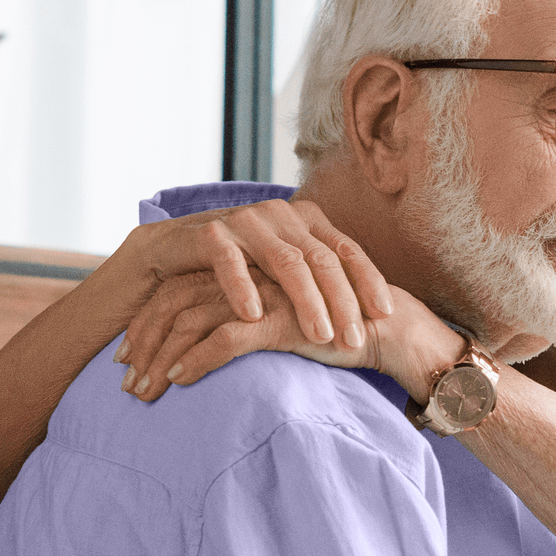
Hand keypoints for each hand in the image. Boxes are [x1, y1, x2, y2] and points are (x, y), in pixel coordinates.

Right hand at [111, 197, 391, 358]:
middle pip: (322, 260)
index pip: (347, 250)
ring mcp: (246, 222)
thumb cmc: (237, 268)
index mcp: (306, 221)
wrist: (170, 253)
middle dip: (342, 302)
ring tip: (320, 336)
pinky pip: (229, 262)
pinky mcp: (209, 234)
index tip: (385, 314)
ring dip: (305, 301)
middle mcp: (281, 216)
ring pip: (286, 262)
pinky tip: (255, 317)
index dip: (368, 281)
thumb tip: (368, 313)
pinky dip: (243, 289)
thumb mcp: (283, 271)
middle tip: (355, 339)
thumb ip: (317, 279)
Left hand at [118, 272, 463, 403]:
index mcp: (243, 264)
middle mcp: (248, 270)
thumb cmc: (331, 326)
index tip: (126, 358)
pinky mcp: (281, 318)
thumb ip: (242, 316)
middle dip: (143, 342)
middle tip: (124, 382)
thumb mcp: (277, 317)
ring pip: (191, 320)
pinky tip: (178, 382)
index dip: (147, 322)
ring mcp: (263, 292)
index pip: (178, 286)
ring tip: (144, 393)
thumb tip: (199, 342)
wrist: (387, 330)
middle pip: (174, 300)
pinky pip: (225, 339)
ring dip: (161, 358)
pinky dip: (195, 361)